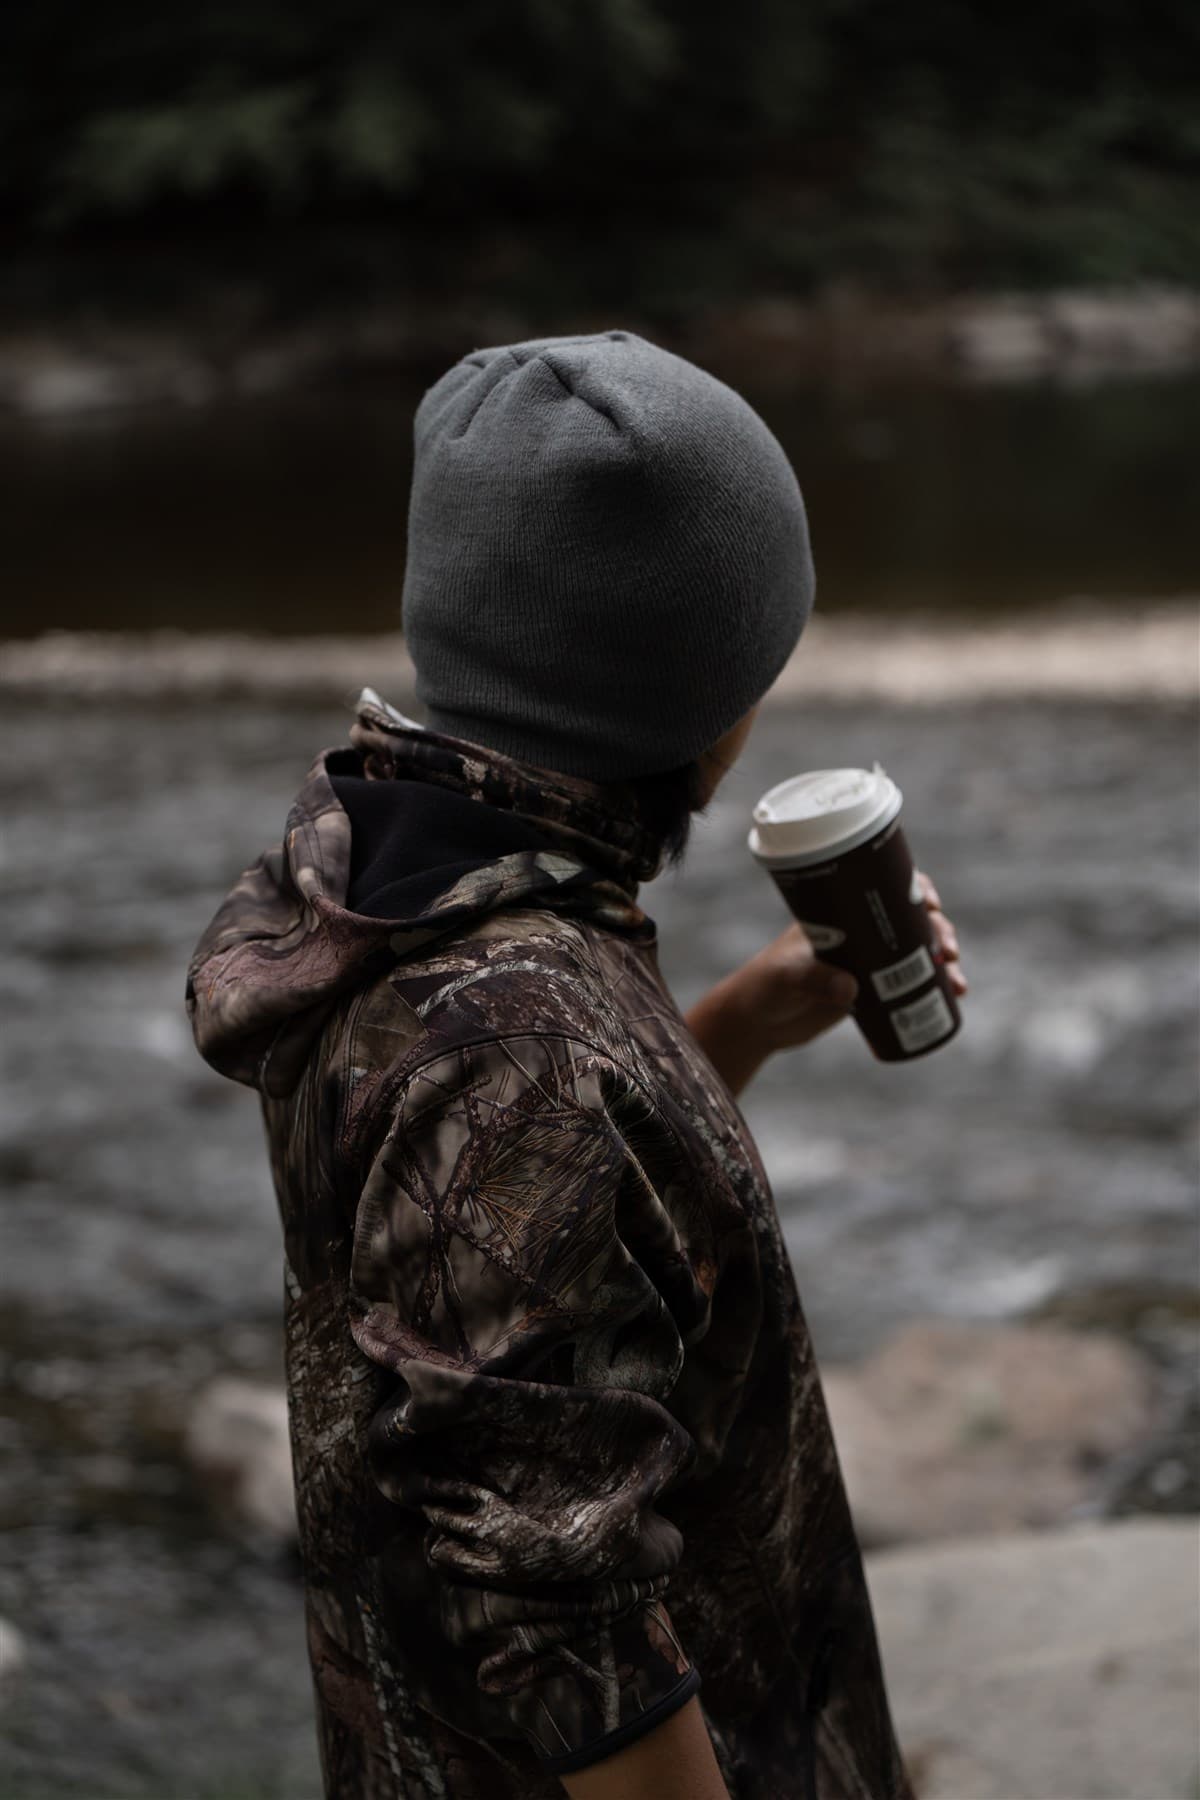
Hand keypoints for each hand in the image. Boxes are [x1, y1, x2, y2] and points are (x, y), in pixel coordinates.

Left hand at [724, 867, 967, 1054]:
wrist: (757, 1022)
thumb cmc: (765, 987)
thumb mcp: (788, 979)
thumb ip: (815, 980)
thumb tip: (852, 988)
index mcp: (840, 914)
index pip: (883, 887)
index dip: (914, 888)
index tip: (931, 901)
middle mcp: (859, 932)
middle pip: (911, 919)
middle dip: (938, 930)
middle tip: (947, 950)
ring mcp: (867, 961)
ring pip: (917, 951)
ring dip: (944, 962)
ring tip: (957, 983)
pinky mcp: (871, 991)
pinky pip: (911, 982)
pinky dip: (935, 986)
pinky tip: (954, 994)